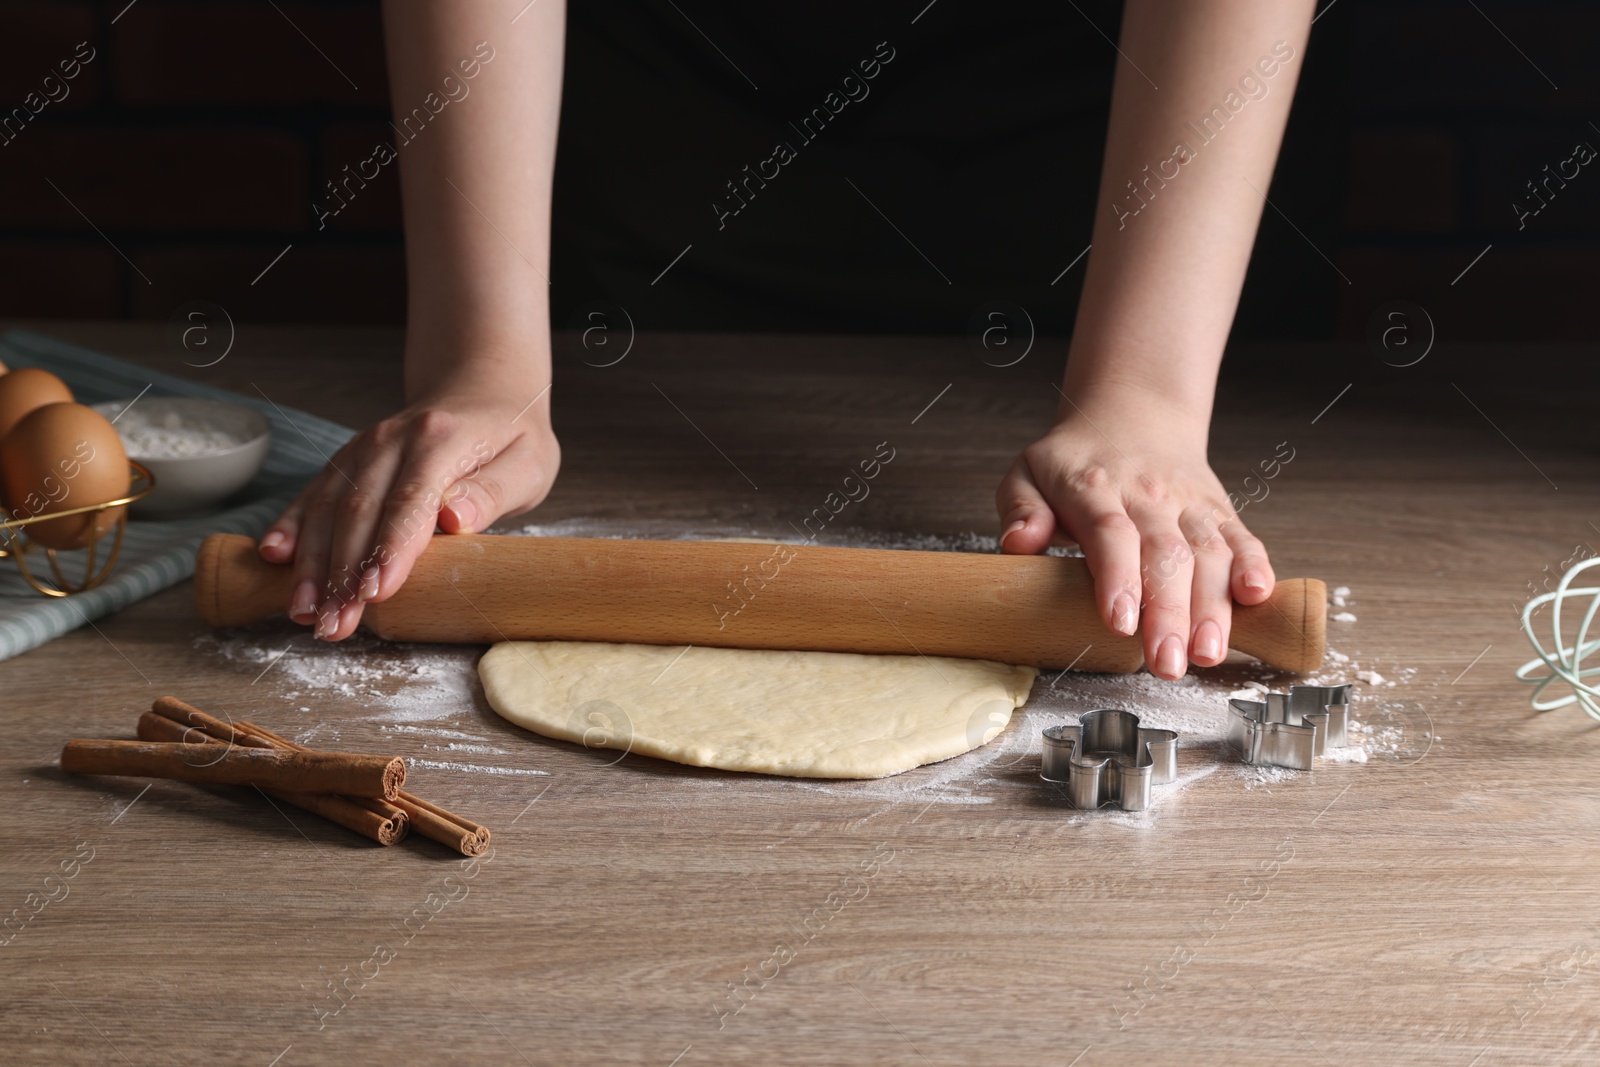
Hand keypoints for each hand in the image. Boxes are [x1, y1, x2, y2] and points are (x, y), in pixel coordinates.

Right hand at [258, 388, 558, 640]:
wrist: (479, 392)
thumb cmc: (510, 439)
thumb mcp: (527, 463)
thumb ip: (492, 492)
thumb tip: (456, 520)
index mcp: (440, 440)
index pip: (410, 501)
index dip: (389, 549)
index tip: (374, 592)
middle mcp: (392, 440)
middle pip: (359, 512)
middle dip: (342, 574)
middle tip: (335, 625)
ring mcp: (363, 449)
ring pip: (327, 508)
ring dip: (312, 564)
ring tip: (305, 612)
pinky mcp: (346, 461)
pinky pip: (312, 494)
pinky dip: (291, 527)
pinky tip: (274, 559)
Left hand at [995, 399, 1273, 678]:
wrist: (1131, 417)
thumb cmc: (1073, 462)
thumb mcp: (1027, 475)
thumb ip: (1020, 509)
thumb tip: (1018, 543)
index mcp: (1095, 488)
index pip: (1110, 533)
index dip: (1118, 578)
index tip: (1119, 621)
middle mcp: (1148, 496)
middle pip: (1164, 555)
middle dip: (1168, 613)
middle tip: (1165, 663)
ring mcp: (1188, 504)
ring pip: (1208, 553)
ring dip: (1212, 606)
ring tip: (1207, 653)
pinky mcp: (1220, 512)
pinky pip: (1243, 537)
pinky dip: (1255, 566)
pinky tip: (1257, 597)